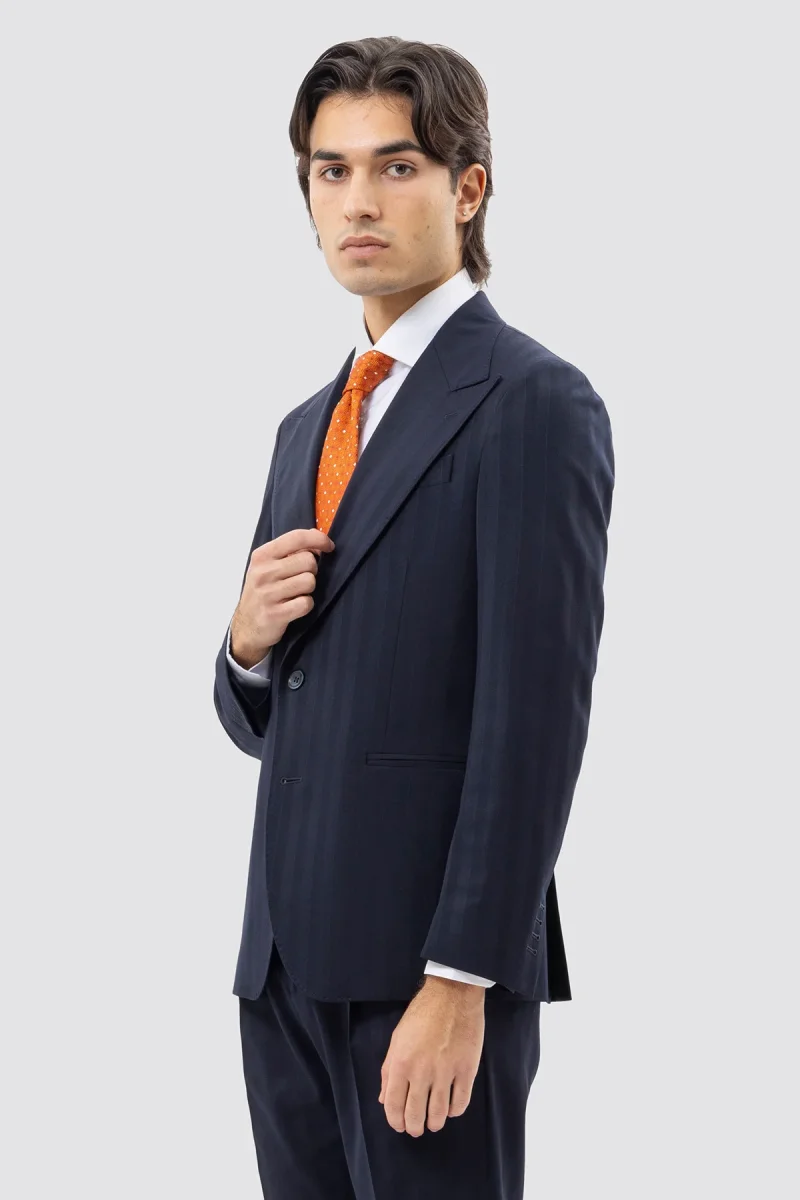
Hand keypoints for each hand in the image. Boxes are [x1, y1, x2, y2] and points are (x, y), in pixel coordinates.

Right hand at [230, 527, 334, 667]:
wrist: (246, 627)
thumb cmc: (262, 592)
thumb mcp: (268, 566)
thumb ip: (291, 550)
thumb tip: (317, 539)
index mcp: (262, 556)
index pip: (296, 538)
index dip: (318, 539)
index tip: (328, 546)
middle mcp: (263, 572)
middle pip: (308, 561)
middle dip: (312, 570)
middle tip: (301, 579)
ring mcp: (267, 594)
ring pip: (309, 581)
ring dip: (309, 589)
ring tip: (296, 594)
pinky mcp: (275, 614)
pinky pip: (306, 603)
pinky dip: (305, 605)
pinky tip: (295, 607)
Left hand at [378, 977, 484, 1135]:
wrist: (452, 995)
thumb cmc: (421, 1014)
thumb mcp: (397, 1039)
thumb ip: (388, 1070)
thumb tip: (384, 1099)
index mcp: (400, 1063)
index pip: (393, 1105)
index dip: (395, 1121)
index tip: (399, 1125)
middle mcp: (421, 1072)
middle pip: (415, 1114)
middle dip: (414, 1127)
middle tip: (417, 1128)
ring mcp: (445, 1072)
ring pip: (439, 1114)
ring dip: (434, 1123)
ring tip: (433, 1122)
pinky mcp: (467, 1070)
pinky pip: (460, 1102)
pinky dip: (455, 1111)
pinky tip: (451, 1108)